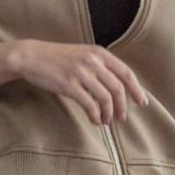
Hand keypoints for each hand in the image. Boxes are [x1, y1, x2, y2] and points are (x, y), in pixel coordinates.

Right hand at [10, 40, 148, 126]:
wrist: (31, 56)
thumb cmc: (57, 59)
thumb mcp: (83, 55)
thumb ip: (100, 66)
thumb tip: (117, 88)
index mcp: (99, 53)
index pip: (126, 73)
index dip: (136, 90)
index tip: (142, 103)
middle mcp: (93, 61)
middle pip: (118, 89)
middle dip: (123, 107)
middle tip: (121, 119)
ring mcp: (81, 73)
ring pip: (105, 98)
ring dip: (108, 114)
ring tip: (105, 121)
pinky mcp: (69, 85)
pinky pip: (89, 104)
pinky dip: (95, 116)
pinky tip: (94, 120)